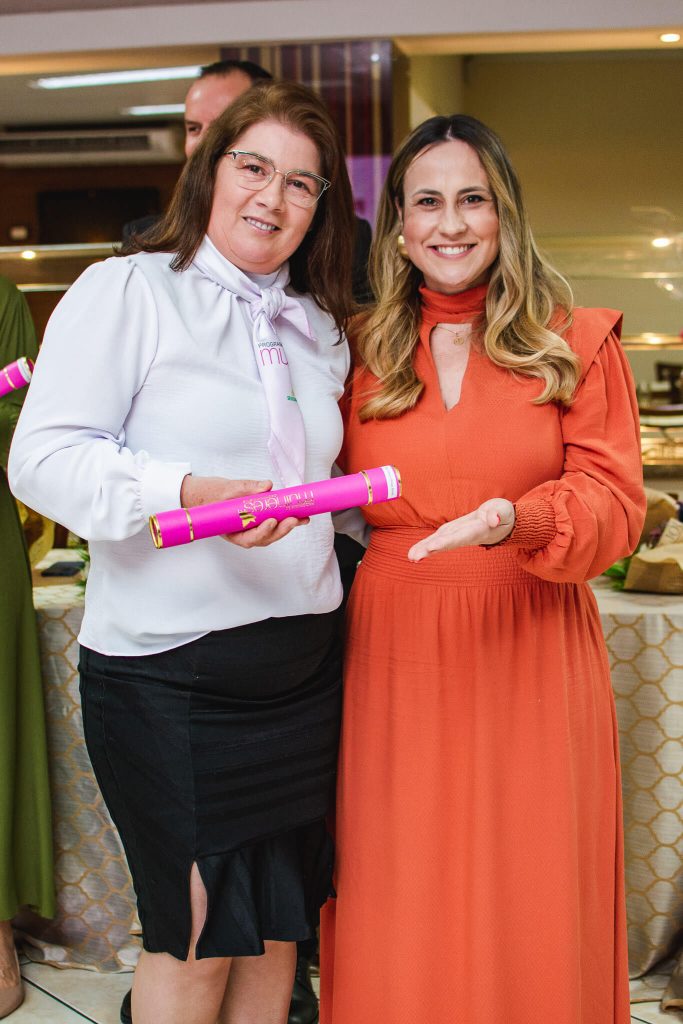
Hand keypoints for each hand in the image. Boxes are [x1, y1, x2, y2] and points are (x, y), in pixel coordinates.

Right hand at [180, 474, 307, 548]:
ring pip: (271, 533)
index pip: (249, 538)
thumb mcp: (227, 488)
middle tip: (294, 519)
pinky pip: (273, 524)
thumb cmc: (213, 494)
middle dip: (281, 530)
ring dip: (287, 527)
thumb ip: (247, 487)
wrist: (206, 494)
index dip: (262, 532)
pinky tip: (298, 515)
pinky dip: (285, 520)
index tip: (271, 521)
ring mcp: (252, 529)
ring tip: (301, 518)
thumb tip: (267, 485)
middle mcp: (243, 533)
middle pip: (264, 538)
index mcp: (232, 531)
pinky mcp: (259, 521)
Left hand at [407, 498, 514, 561]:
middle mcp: (465, 536)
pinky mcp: (453, 533)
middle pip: (446, 543)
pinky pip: (438, 540)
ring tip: (410, 557)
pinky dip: (426, 546)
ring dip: (425, 550)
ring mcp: (458, 535)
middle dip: (431, 549)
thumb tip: (493, 519)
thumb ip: (498, 514)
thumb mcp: (503, 510)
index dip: (446, 541)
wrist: (502, 522)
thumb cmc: (502, 514)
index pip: (460, 536)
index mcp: (477, 531)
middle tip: (414, 557)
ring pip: (439, 543)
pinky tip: (413, 553)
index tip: (433, 546)